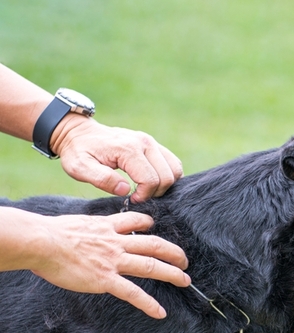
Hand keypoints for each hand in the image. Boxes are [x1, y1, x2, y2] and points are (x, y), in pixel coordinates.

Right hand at [31, 211, 190, 318]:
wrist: (41, 242)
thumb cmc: (49, 233)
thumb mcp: (75, 223)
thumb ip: (87, 229)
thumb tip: (80, 232)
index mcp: (107, 227)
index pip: (136, 221)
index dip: (148, 223)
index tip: (154, 227)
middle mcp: (116, 242)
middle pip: (154, 244)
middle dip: (173, 252)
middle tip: (185, 260)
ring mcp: (113, 261)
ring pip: (151, 265)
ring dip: (172, 274)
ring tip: (185, 280)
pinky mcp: (106, 279)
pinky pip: (133, 293)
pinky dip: (149, 304)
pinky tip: (160, 312)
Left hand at [52, 115, 182, 202]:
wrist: (78, 132)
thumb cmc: (78, 151)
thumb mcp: (79, 168)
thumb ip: (102, 179)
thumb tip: (126, 190)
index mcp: (128, 150)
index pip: (151, 180)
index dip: (144, 196)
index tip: (131, 199)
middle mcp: (145, 143)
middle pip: (167, 176)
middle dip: (156, 192)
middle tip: (138, 196)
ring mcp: (151, 142)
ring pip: (175, 169)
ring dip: (165, 184)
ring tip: (146, 189)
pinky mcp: (154, 144)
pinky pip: (173, 163)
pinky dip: (168, 176)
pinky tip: (152, 182)